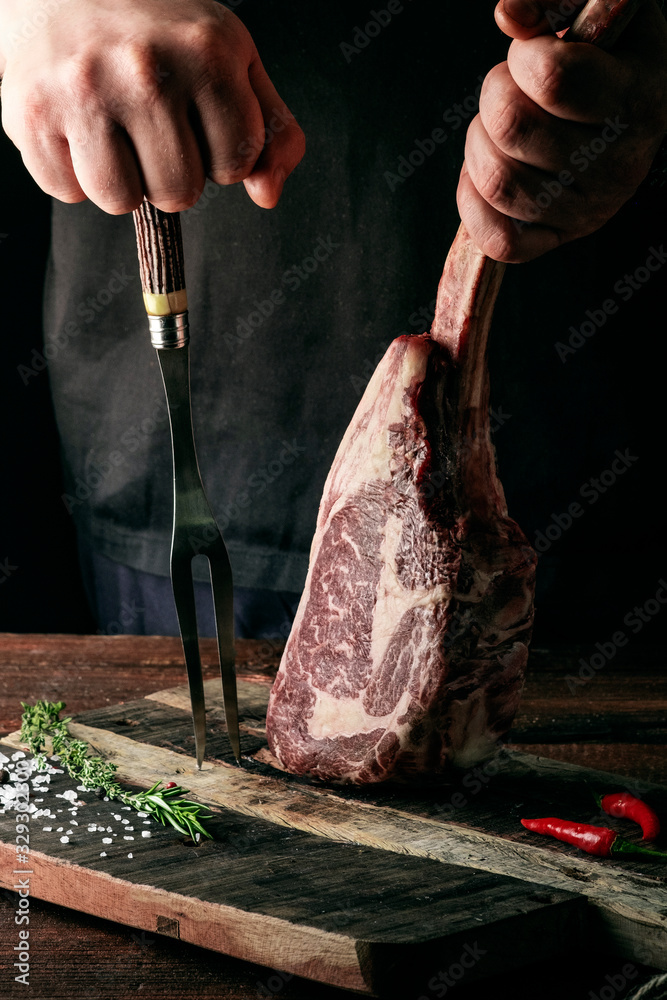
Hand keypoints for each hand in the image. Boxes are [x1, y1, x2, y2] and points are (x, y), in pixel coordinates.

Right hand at [0, 0, 304, 212]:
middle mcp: (144, 70)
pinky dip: (73, 173)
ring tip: (113, 128)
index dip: (220, 153)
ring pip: (120, 201)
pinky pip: (67, 192)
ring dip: (121, 180)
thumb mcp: (232, 61)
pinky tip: (76, 127)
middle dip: (170, 172)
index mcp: (206, 54)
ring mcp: (82, 91)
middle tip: (150, 124)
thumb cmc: (159, 30)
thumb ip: (271, 131)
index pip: (236, 164)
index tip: (199, 119)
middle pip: (178, 193)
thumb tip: (267, 195)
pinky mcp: (30, 112)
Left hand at [457, 0, 666, 261]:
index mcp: (638, 98)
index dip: (524, 57)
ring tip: (501, 130)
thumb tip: (508, 14)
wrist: (629, 108)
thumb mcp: (597, 5)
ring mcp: (589, 212)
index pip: (551, 78)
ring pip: (497, 182)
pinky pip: (497, 240)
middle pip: (511, 126)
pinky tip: (489, 172)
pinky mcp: (555, 241)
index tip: (533, 55)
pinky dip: (474, 202)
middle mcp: (621, 164)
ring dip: (479, 145)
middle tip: (512, 91)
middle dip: (494, 96)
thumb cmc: (607, 50)